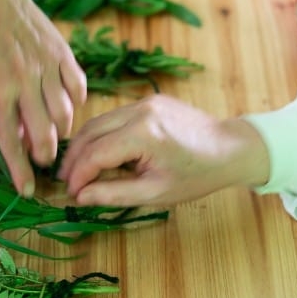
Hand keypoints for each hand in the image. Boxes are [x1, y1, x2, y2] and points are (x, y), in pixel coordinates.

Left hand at [0, 0, 86, 195]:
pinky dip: (77, 102)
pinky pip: (78, 88)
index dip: (20, 169)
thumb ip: (5, 110)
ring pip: (65, 114)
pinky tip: (70, 106)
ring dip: (62, 131)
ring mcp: (45, 67)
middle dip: (46, 154)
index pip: (11, 141)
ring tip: (56, 132)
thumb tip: (23, 141)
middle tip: (44, 158)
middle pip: (44, 134)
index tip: (28, 190)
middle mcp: (23, 82)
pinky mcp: (63, 54)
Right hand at [58, 94, 269, 207]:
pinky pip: (113, 118)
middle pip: (89, 133)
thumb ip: (114, 194)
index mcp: (142, 134)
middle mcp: (139, 111)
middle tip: (65, 181)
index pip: (95, 154)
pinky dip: (101, 136)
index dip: (78, 176)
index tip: (69, 194)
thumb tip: (80, 196)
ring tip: (78, 170)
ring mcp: (143, 102)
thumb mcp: (155, 192)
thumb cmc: (197, 175)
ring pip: (98, 122)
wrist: (231, 147)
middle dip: (73, 159)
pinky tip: (100, 154)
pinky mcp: (148, 100)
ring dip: (84, 146)